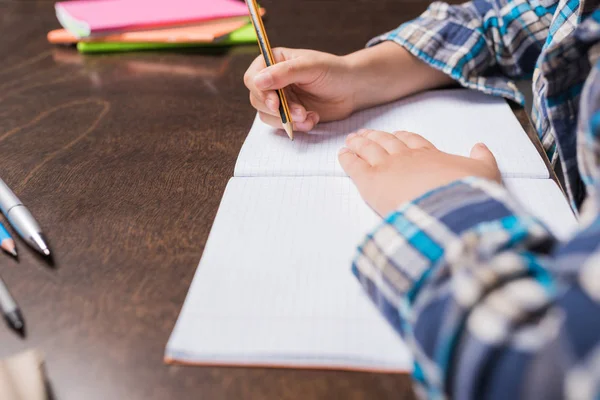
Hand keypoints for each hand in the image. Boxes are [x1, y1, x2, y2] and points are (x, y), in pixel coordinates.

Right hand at [244, 48, 356, 131]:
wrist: (351, 89)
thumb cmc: (333, 71)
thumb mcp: (310, 67)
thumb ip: (284, 73)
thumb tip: (258, 81)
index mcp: (274, 62)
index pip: (253, 78)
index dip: (260, 93)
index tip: (275, 103)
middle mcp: (273, 80)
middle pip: (257, 100)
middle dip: (279, 110)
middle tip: (300, 112)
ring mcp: (280, 98)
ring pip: (267, 116)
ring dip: (288, 120)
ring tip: (308, 116)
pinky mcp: (288, 114)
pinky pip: (282, 125)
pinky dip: (296, 126)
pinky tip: (312, 119)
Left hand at [338, 129, 500, 216]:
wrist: (452, 207)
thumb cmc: (468, 193)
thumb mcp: (485, 173)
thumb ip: (483, 159)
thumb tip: (480, 146)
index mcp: (430, 155)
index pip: (412, 141)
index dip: (403, 138)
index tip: (397, 135)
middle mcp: (407, 157)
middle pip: (387, 142)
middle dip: (376, 137)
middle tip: (366, 134)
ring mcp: (388, 167)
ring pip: (369, 149)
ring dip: (359, 143)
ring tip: (351, 140)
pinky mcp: (371, 182)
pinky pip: (355, 166)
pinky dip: (347, 159)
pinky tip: (342, 154)